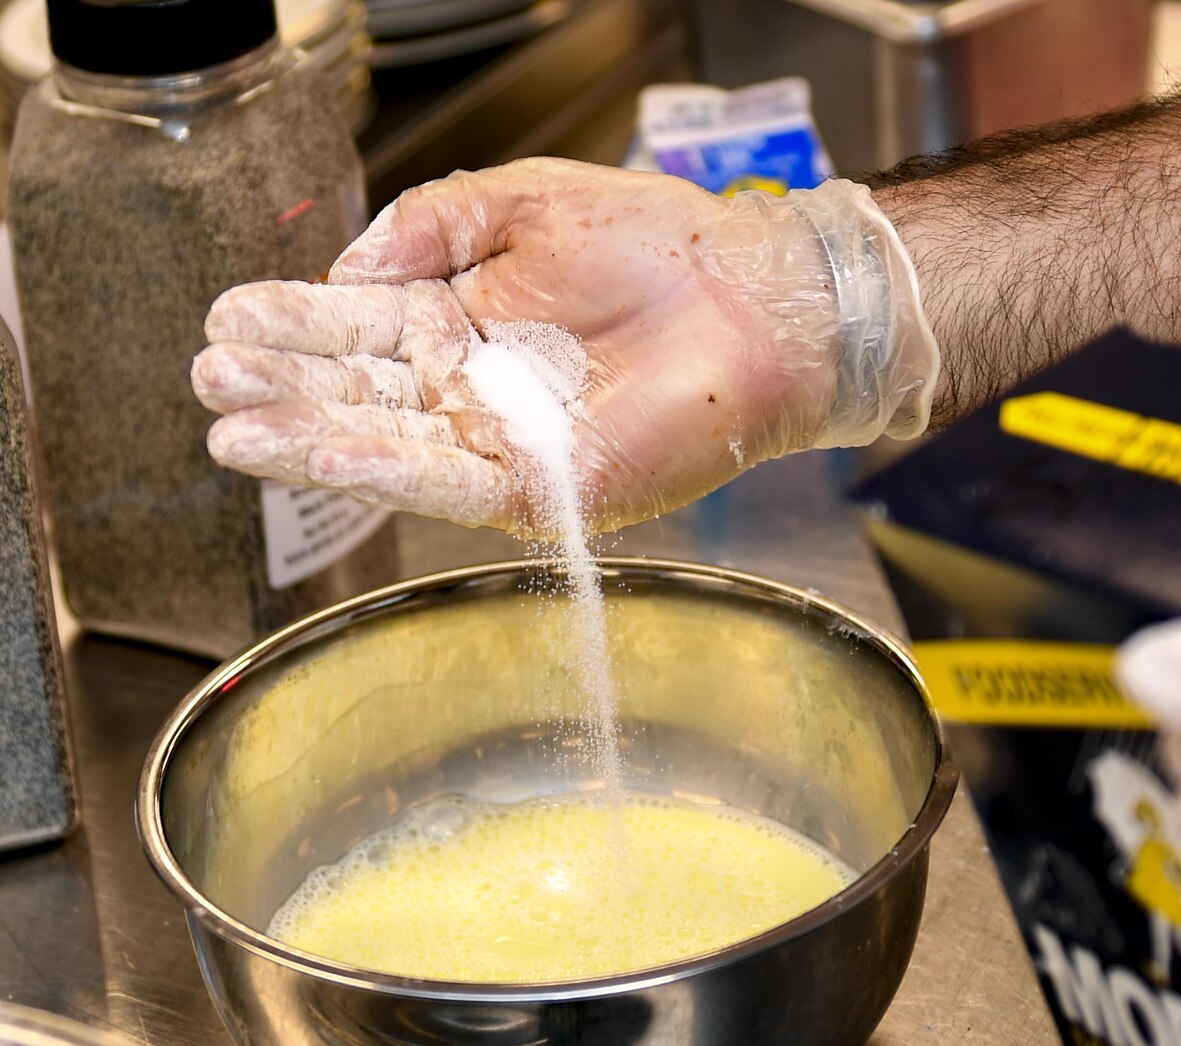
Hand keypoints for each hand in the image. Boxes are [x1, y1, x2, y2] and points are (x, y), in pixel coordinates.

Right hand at [191, 158, 937, 531]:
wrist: (754, 299)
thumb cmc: (663, 248)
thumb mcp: (520, 205)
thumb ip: (428, 227)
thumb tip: (347, 270)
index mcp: (462, 320)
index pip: (358, 327)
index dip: (293, 323)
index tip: (228, 315)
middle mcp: (473, 391)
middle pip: (358, 394)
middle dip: (282, 387)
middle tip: (210, 373)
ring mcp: (504, 445)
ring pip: (389, 448)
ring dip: (311, 442)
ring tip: (233, 427)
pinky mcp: (544, 489)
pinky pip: (451, 484)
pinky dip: (387, 469)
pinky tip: (327, 451)